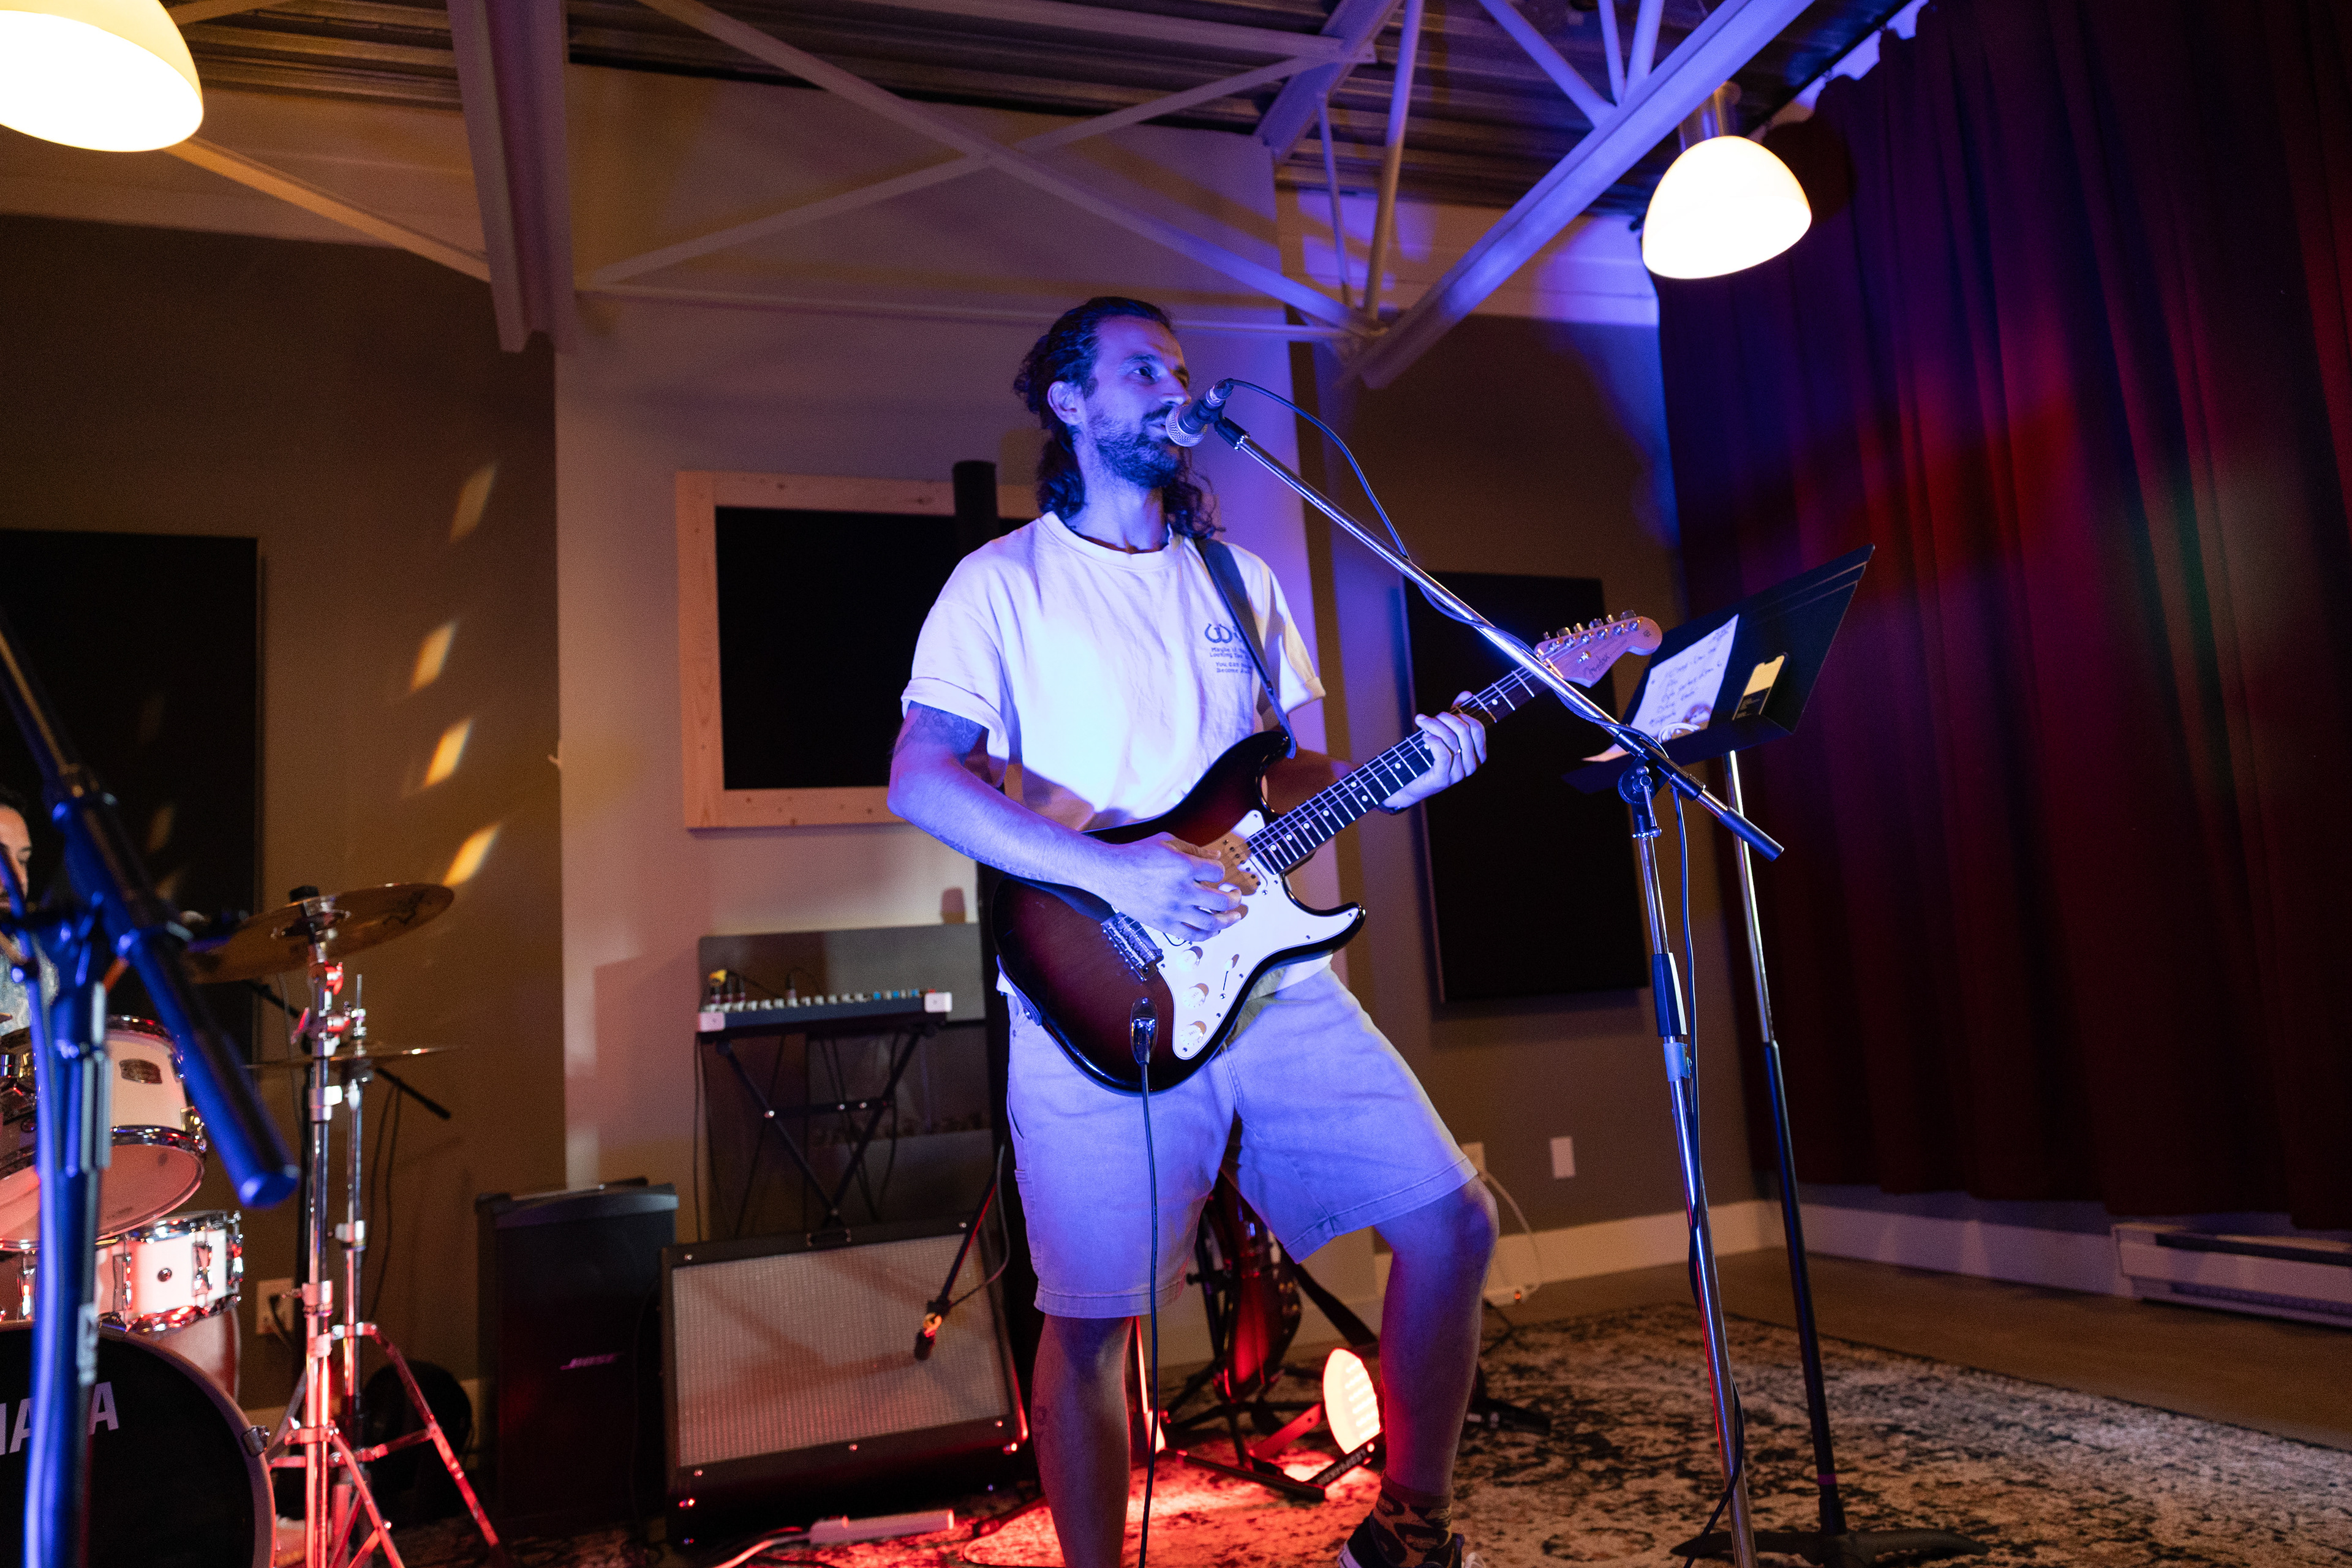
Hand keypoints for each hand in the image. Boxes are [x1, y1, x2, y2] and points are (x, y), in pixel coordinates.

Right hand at [1094, 833, 1240, 939]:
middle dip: (1234, 898)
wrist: (1109, 873)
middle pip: (1221, 901)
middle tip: (1236, 896)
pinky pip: (1192, 935)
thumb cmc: (1135, 855)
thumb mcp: (1167, 842)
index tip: (1216, 871)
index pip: (1218, 872)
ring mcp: (1173, 910)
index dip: (1221, 871)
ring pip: (1211, 922)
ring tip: (1234, 916)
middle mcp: (1181, 890)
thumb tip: (1216, 856)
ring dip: (1228, 920)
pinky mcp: (1164, 924)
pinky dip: (1208, 934)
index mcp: (1183, 867)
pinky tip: (1215, 929)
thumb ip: (1195, 850)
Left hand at [1382, 693, 1488, 809]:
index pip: (1478, 729)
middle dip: (1445, 718)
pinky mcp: (1443, 779)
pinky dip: (1432, 740)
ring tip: (1422, 723)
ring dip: (1434, 726)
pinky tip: (1424, 737)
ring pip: (1452, 740)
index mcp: (1477, 755)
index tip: (1447, 710)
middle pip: (1464, 731)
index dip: (1462, 714)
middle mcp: (1471, 766)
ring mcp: (1458, 774)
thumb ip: (1457, 714)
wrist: (1408, 784)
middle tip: (1429, 718)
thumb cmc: (1427, 756)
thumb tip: (1467, 694)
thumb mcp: (1444, 732)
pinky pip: (1442, 753)